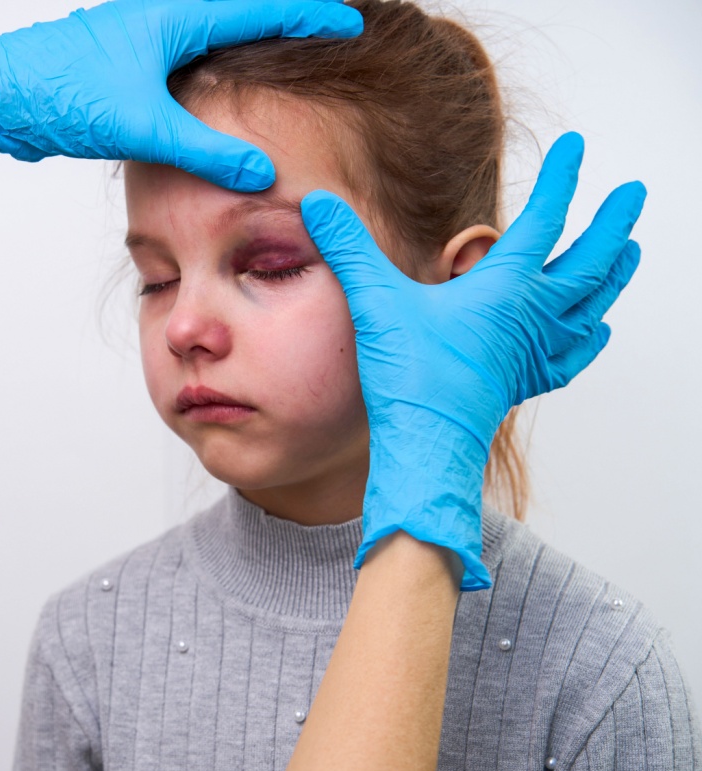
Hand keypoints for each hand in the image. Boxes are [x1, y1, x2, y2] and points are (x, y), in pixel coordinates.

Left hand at [0, 0, 361, 189]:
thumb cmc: (59, 93)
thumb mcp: (143, 125)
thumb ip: (205, 149)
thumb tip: (261, 172)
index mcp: (173, 15)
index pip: (261, 8)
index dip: (309, 16)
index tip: (349, 22)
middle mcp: (160, 17)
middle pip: (239, 14)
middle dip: (284, 24)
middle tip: (326, 36)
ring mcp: (140, 40)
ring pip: (209, 39)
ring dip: (247, 49)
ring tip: (287, 64)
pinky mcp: (123, 66)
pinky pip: (183, 63)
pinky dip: (213, 74)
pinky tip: (219, 99)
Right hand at [301, 132, 644, 589]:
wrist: (428, 443)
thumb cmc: (410, 377)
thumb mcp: (375, 301)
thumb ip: (349, 247)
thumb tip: (317, 202)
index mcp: (505, 287)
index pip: (545, 219)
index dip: (563, 179)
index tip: (579, 147)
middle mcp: (532, 315)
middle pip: (589, 261)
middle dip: (612, 225)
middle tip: (633, 196)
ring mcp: (534, 351)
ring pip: (592, 305)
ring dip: (614, 275)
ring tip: (630, 252)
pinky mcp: (527, 380)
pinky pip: (573, 353)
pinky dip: (590, 336)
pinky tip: (596, 331)